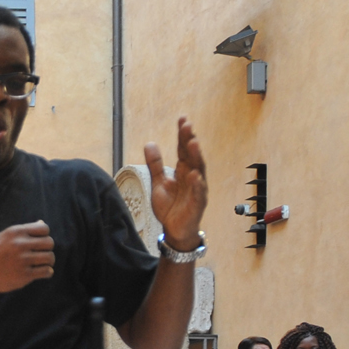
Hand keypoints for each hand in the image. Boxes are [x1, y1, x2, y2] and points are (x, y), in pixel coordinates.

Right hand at [0, 221, 54, 296]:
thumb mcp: (2, 237)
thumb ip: (22, 231)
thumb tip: (41, 222)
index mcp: (15, 232)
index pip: (44, 229)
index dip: (44, 236)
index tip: (38, 243)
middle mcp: (20, 244)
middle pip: (49, 242)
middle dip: (47, 249)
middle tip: (40, 255)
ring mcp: (23, 260)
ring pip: (50, 257)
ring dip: (48, 261)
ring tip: (42, 264)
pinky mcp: (24, 276)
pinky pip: (47, 271)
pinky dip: (47, 272)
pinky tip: (41, 272)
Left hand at [145, 116, 208, 248]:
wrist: (174, 230)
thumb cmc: (170, 207)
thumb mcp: (158, 183)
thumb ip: (154, 164)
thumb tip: (149, 143)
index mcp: (182, 171)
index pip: (183, 149)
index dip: (183, 135)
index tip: (182, 119)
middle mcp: (192, 177)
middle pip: (192, 156)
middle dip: (189, 140)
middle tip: (187, 126)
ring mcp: (197, 190)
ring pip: (198, 170)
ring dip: (196, 157)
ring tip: (192, 143)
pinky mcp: (197, 204)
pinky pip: (198, 193)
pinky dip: (197, 184)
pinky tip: (194, 175)